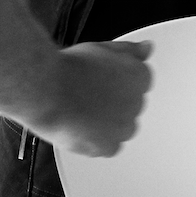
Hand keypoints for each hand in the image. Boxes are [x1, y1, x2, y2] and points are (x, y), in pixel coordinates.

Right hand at [25, 41, 153, 157]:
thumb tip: (148, 48)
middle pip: (129, 107)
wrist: (47, 90)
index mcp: (140, 76)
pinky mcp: (109, 145)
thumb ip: (130, 51)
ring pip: (121, 128)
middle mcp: (138, 102)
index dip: (115, 86)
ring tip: (82, 114)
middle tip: (86, 99)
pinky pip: (109, 148)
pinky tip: (81, 130)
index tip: (100, 86)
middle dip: (112, 105)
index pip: (138, 86)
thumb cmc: (69, 69)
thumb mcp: (103, 48)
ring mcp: (124, 125)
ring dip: (108, 125)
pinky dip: (97, 143)